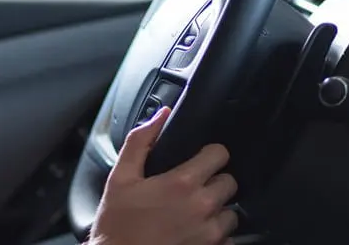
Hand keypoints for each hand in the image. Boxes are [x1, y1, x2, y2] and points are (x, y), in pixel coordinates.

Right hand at [88, 107, 237, 244]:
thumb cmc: (117, 224)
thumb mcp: (121, 177)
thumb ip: (141, 141)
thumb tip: (160, 115)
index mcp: (182, 183)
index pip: (220, 154)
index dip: (209, 154)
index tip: (200, 159)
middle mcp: (202, 207)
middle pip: (229, 183)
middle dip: (213, 182)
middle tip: (192, 189)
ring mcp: (210, 234)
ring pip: (231, 213)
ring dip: (216, 210)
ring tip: (192, 213)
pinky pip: (228, 239)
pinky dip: (215, 235)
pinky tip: (193, 233)